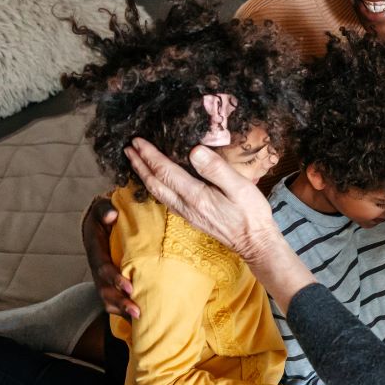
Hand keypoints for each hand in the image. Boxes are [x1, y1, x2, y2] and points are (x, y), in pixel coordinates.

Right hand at [83, 196, 138, 319]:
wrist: (102, 220)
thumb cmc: (106, 212)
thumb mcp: (102, 207)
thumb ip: (104, 209)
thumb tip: (111, 214)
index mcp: (95, 249)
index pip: (102, 267)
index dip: (113, 278)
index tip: (128, 286)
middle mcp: (97, 266)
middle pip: (104, 289)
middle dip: (119, 301)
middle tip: (136, 310)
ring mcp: (102, 276)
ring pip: (108, 298)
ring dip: (122, 309)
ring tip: (139, 318)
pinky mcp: (111, 281)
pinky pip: (114, 298)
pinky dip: (124, 310)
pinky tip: (140, 318)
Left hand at [125, 139, 277, 262]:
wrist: (255, 242)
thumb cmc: (251, 213)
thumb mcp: (240, 186)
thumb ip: (216, 169)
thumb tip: (194, 151)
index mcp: (196, 195)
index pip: (166, 171)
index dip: (150, 155)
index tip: (138, 141)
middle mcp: (186, 206)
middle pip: (155, 183)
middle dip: (140, 164)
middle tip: (129, 149)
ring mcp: (187, 214)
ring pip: (157, 193)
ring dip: (144, 176)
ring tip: (136, 162)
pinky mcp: (192, 218)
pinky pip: (166, 200)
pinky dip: (155, 187)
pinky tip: (156, 183)